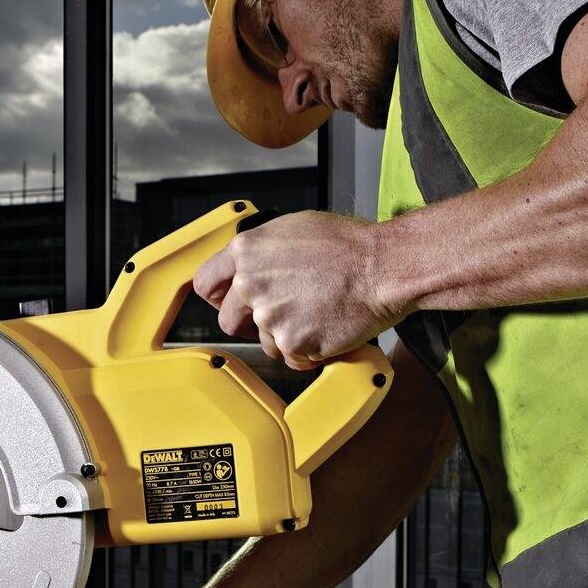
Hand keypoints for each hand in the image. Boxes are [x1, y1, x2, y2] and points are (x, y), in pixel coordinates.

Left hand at [192, 211, 392, 368]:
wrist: (382, 267)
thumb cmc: (348, 245)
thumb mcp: (292, 229)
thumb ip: (261, 253)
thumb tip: (249, 267)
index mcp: (247, 252)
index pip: (205, 283)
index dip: (217, 297)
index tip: (226, 303)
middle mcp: (251, 284)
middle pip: (229, 320)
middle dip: (251, 322)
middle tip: (281, 314)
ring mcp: (270, 316)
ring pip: (264, 342)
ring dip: (286, 336)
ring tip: (315, 314)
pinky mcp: (292, 342)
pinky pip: (291, 358)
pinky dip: (308, 350)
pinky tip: (324, 328)